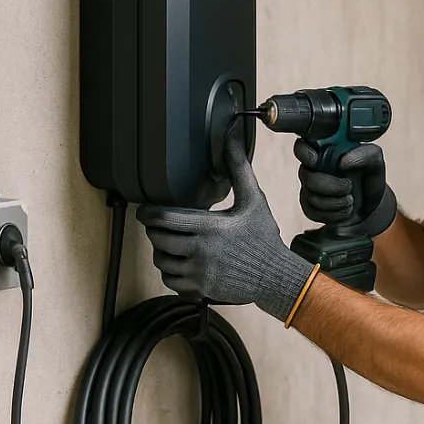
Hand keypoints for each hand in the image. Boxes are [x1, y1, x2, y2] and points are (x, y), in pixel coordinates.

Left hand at [137, 122, 314, 320]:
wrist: (277, 276)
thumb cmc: (264, 237)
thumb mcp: (253, 200)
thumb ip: (238, 167)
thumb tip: (232, 134)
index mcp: (210, 227)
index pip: (163, 219)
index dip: (147, 213)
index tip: (146, 210)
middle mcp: (201, 251)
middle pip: (157, 239)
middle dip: (155, 231)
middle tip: (161, 224)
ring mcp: (199, 273)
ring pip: (162, 261)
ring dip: (162, 251)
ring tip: (172, 243)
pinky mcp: (200, 289)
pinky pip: (171, 281)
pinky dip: (171, 272)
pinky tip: (182, 262)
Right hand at [293, 139, 396, 236]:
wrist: (371, 202)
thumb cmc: (368, 174)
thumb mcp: (374, 159)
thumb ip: (362, 154)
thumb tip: (342, 162)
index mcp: (323, 149)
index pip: (302, 146)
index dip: (304, 152)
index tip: (316, 160)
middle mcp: (312, 168)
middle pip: (306, 176)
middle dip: (329, 186)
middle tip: (348, 187)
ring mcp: (309, 188)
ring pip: (311, 197)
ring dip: (336, 202)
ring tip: (351, 199)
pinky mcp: (310, 206)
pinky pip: (314, 212)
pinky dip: (334, 214)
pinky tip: (345, 209)